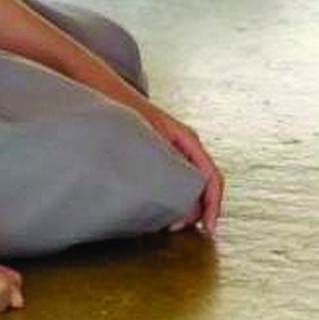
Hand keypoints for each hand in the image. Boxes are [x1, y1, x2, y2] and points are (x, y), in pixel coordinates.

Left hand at [135, 104, 224, 235]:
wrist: (105, 90)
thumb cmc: (125, 110)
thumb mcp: (147, 140)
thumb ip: (163, 168)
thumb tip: (176, 201)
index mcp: (188, 140)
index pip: (212, 178)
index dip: (213, 206)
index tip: (208, 229)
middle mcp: (186, 145)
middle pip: (203, 185)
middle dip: (196, 210)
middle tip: (174, 229)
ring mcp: (174, 149)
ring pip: (189, 183)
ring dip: (183, 205)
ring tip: (165, 223)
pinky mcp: (160, 153)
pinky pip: (174, 179)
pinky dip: (171, 197)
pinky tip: (156, 207)